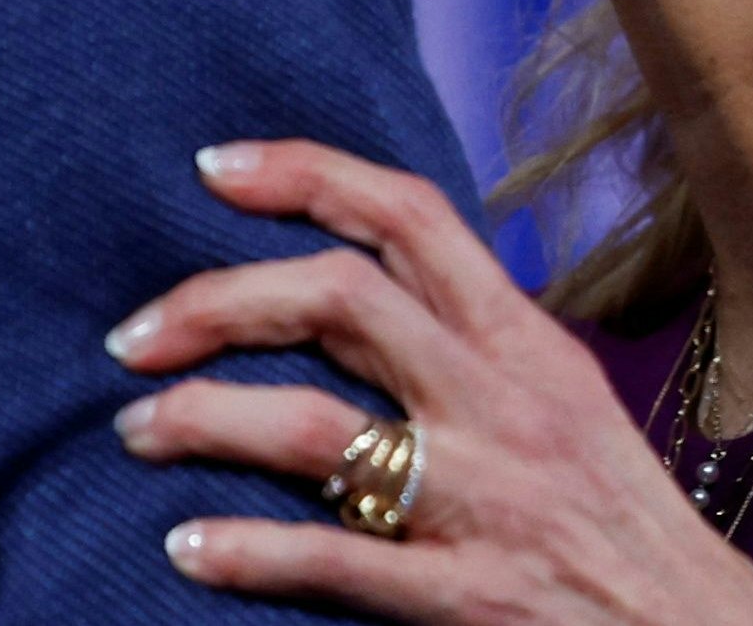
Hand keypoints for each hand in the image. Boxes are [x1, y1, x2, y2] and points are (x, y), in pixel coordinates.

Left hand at [107, 140, 752, 625]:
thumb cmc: (618, 516)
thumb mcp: (562, 398)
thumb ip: (469, 344)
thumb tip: (357, 291)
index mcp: (524, 341)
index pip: (410, 214)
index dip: (305, 173)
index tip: (213, 169)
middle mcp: (502, 400)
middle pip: (340, 298)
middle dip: (218, 301)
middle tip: (135, 333)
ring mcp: (484, 496)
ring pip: (318, 428)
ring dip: (205, 420)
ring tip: (136, 430)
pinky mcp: (469, 593)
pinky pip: (336, 560)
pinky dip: (248, 552)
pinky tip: (186, 549)